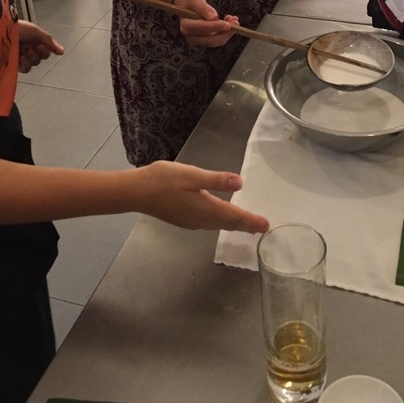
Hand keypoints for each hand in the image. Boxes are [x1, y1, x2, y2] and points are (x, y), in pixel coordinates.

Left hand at [18, 21, 64, 72]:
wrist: (0, 33)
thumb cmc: (19, 29)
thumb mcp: (36, 32)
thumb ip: (49, 42)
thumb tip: (62, 52)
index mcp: (34, 39)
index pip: (46, 50)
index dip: (45, 49)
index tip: (39, 44)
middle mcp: (28, 48)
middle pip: (41, 58)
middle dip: (36, 52)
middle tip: (28, 46)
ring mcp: (21, 57)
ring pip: (34, 64)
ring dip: (30, 58)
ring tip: (22, 50)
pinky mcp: (14, 64)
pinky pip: (25, 69)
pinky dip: (25, 64)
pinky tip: (19, 58)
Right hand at [135, 160, 268, 233]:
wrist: (136, 192)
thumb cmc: (163, 180)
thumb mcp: (192, 175)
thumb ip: (216, 180)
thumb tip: (240, 184)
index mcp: (206, 209)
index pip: (234, 217)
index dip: (251, 221)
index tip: (266, 225)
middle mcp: (201, 220)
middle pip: (228, 224)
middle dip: (246, 225)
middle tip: (261, 227)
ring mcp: (191, 221)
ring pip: (218, 225)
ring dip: (234, 224)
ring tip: (247, 223)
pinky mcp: (184, 219)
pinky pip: (209, 223)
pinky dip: (221, 221)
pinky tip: (222, 215)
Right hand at [175, 0, 238, 48]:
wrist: (184, 5)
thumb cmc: (189, 1)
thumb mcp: (195, 0)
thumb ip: (203, 8)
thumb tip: (214, 17)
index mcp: (186, 26)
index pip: (203, 29)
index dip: (216, 27)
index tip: (228, 24)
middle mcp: (190, 36)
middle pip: (211, 40)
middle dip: (225, 33)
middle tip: (236, 22)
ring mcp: (197, 40)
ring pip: (215, 41)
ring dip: (227, 33)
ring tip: (234, 20)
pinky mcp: (203, 40)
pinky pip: (216, 39)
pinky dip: (225, 32)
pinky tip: (229, 22)